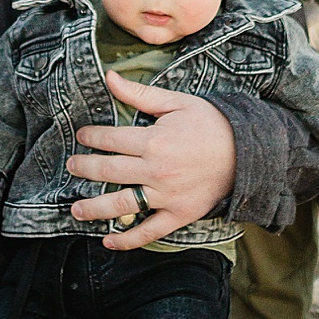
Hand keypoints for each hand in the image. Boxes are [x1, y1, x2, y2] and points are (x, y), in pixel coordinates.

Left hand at [66, 73, 234, 251]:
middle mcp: (157, 170)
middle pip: (109, 172)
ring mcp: (167, 196)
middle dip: (85, 168)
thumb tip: (109, 77)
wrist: (247, 153)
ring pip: (122, 205)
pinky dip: (127, 240)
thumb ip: (140, 94)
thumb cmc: (211, 124)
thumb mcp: (177, 102)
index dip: (92, 137)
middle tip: (71, 166)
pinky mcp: (179, 215)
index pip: (111, 139)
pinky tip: (108, 241)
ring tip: (75, 209)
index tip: (82, 136)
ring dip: (94, 208)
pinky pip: (149, 232)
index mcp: (154, 141)